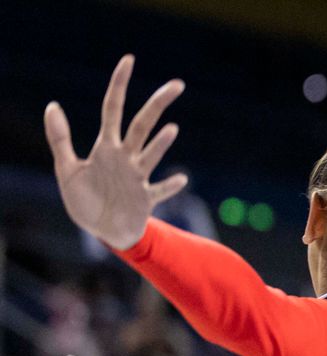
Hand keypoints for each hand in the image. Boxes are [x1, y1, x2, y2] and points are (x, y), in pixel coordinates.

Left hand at [44, 55, 187, 250]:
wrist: (101, 230)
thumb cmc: (84, 201)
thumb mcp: (66, 169)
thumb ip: (60, 138)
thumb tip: (52, 104)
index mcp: (106, 148)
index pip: (114, 109)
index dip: (119, 84)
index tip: (128, 60)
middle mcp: (126, 158)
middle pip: (143, 124)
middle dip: (158, 103)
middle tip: (177, 84)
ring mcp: (138, 178)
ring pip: (151, 154)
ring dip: (160, 144)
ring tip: (170, 129)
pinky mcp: (145, 199)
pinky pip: (159, 190)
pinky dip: (169, 185)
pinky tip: (181, 179)